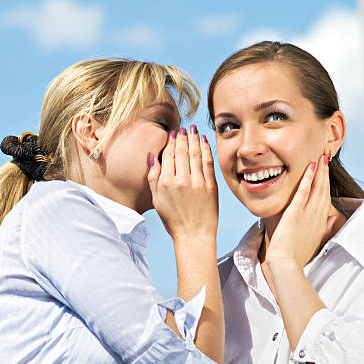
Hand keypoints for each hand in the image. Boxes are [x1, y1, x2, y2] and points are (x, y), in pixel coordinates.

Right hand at [148, 125, 217, 240]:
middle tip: (184, 128)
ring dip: (194, 139)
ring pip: (195, 154)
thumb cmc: (173, 219)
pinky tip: (204, 141)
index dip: (171, 142)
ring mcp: (197, 182)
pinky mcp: (210, 186)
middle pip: (182, 152)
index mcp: (165, 183)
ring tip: (193, 129)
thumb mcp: (156, 199)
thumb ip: (153, 177)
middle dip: (183, 137)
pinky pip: (207, 163)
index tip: (173, 134)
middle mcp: (181, 180)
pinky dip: (206, 150)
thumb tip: (153, 156)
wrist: (194, 235)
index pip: (168, 155)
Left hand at [265, 154, 338, 269]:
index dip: (327, 183)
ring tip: (322, 156)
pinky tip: (310, 166)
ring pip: (317, 187)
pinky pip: (303, 192)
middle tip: (326, 156)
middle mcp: (317, 216)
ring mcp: (307, 214)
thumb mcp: (315, 241)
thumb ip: (325, 228)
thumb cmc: (296, 257)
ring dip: (320, 171)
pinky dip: (308, 178)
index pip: (326, 197)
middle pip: (324, 189)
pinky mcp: (295, 213)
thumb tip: (334, 216)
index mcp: (321, 222)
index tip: (327, 171)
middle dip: (325, 172)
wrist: (286, 265)